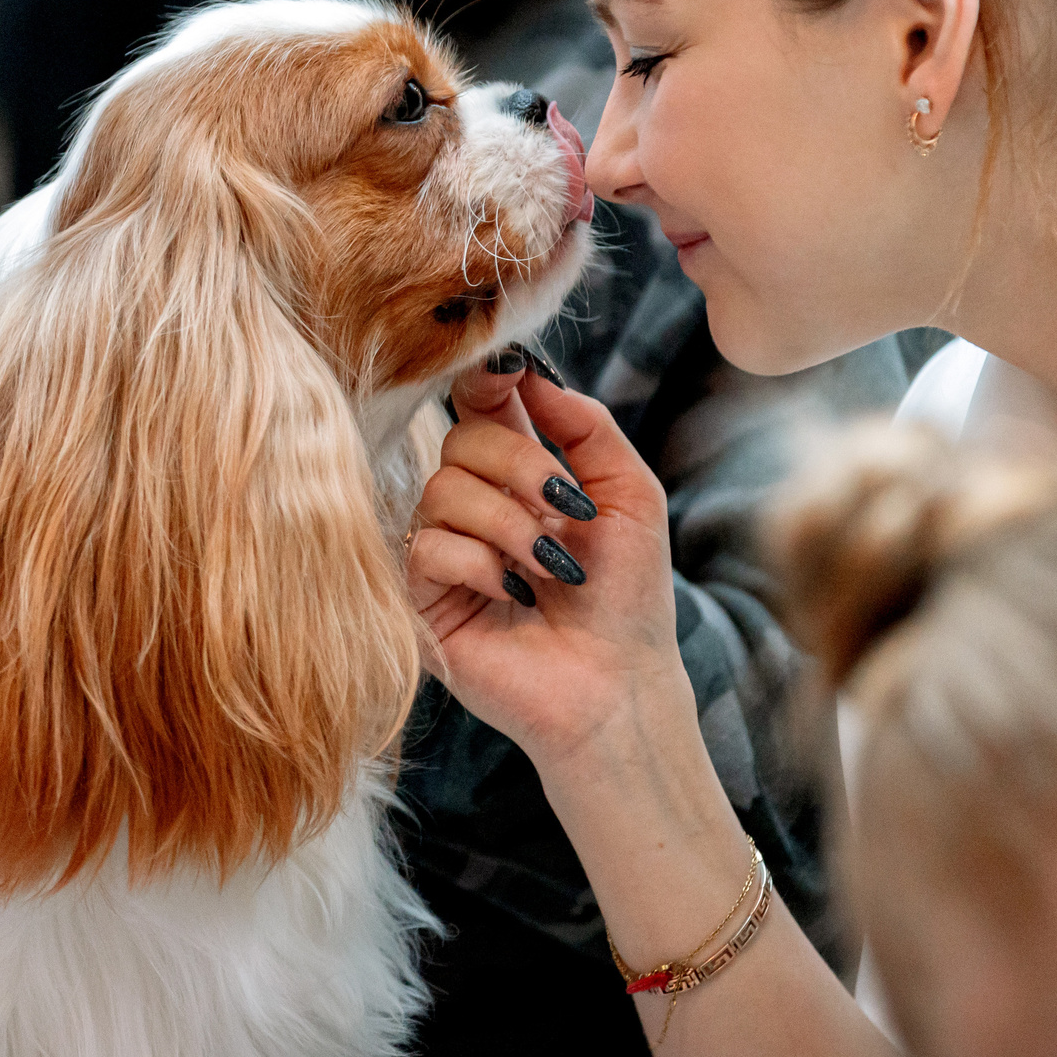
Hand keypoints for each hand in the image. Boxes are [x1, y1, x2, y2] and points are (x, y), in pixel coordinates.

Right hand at [406, 359, 686, 765]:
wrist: (618, 684)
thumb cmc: (629, 598)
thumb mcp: (631, 494)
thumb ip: (586, 424)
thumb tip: (527, 371)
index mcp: (522, 475)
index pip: (481, 405)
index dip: (485, 380)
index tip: (509, 375)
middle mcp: (477, 506)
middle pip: (461, 437)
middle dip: (520, 465)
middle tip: (566, 510)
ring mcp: (448, 551)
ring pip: (442, 490)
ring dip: (509, 523)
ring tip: (552, 568)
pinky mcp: (424, 600)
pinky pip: (428, 548)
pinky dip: (480, 563)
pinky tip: (514, 594)